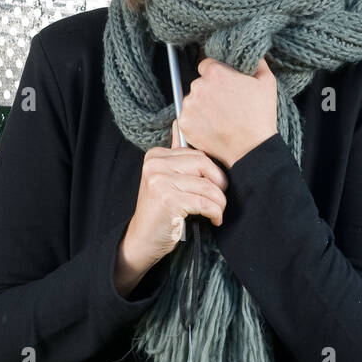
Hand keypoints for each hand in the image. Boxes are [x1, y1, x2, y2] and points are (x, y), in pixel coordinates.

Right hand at [117, 120, 228, 292]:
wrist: (143, 239)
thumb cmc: (159, 210)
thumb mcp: (164, 178)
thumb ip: (175, 155)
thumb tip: (179, 123)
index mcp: (155, 156)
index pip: (197, 153)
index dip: (213, 171)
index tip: (215, 186)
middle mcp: (155, 165)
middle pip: (204, 164)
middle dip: (219, 183)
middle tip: (219, 198)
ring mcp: (160, 182)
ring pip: (207, 185)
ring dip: (219, 202)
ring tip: (217, 211)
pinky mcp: (168, 200)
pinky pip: (205, 203)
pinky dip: (215, 212)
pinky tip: (214, 219)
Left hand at [175, 56, 277, 169]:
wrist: (251, 149)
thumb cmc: (260, 116)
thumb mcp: (266, 82)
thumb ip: (257, 62)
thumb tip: (252, 53)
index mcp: (215, 72)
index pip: (206, 64)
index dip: (216, 75)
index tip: (223, 86)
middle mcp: (198, 86)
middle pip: (198, 83)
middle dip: (209, 91)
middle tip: (225, 104)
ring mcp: (189, 105)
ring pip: (192, 100)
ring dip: (201, 106)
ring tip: (219, 118)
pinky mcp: (184, 123)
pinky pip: (187, 117)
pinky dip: (196, 122)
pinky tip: (212, 127)